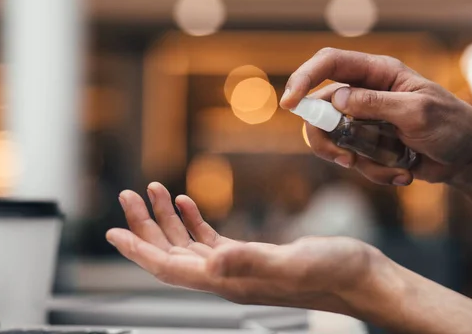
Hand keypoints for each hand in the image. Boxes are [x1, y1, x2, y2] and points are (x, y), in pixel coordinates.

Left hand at [106, 182, 399, 314]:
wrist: (359, 277)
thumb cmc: (333, 273)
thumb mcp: (291, 263)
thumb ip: (250, 263)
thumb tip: (210, 263)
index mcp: (229, 281)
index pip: (170, 269)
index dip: (139, 250)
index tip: (112, 232)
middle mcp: (227, 277)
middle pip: (172, 255)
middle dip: (146, 226)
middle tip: (127, 196)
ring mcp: (237, 267)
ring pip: (188, 245)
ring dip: (168, 219)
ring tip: (153, 191)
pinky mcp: (251, 256)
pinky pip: (211, 240)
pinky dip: (194, 220)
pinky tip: (188, 204)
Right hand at [280, 47, 471, 184]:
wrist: (470, 161)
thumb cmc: (453, 127)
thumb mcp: (418, 113)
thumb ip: (376, 104)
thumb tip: (337, 99)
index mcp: (379, 73)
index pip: (330, 64)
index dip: (305, 78)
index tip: (290, 103)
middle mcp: (366, 93)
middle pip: (321, 107)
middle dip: (327, 136)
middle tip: (344, 158)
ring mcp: (365, 120)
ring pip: (332, 137)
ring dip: (356, 159)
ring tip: (390, 168)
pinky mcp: (369, 144)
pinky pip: (352, 158)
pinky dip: (373, 171)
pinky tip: (402, 174)